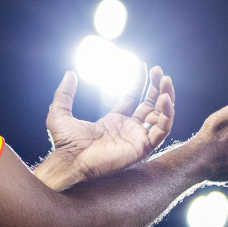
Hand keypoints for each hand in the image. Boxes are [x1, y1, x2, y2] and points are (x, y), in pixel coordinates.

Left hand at [39, 66, 175, 184]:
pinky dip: (167, 115)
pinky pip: (162, 130)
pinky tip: (165, 99)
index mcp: (113, 122)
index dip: (139, 82)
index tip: (142, 65)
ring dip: (166, 98)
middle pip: (150, 105)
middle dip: (157, 88)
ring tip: (166, 80)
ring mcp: (136, 138)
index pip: (133, 98)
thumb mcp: (60, 112)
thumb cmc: (64, 144)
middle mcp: (128, 129)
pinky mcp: (143, 147)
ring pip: (160, 116)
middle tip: (160, 71)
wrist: (71, 161)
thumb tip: (69, 74)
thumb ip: (64, 94)